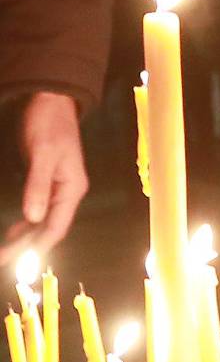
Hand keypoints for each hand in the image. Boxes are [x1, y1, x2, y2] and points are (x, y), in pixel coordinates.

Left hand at [7, 91, 87, 254]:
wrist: (51, 100)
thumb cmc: (48, 124)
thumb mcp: (42, 153)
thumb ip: (38, 185)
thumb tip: (32, 218)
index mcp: (72, 188)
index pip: (55, 227)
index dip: (36, 247)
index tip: (14, 261)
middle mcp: (68, 192)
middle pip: (50, 228)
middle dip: (27, 247)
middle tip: (2, 261)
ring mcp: (59, 188)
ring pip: (44, 222)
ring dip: (26, 238)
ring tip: (6, 252)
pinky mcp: (48, 182)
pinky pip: (40, 211)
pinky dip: (26, 225)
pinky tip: (14, 230)